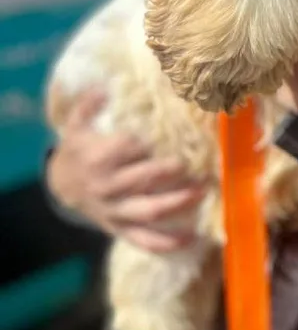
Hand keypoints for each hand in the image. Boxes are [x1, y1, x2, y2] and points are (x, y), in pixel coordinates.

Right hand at [46, 92, 206, 252]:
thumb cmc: (80, 148)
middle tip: (191, 162)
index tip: (169, 133)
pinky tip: (191, 239)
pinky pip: (144, 240)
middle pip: (141, 179)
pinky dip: (167, 243)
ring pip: (148, 211)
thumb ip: (89, 103)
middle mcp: (107, 187)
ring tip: (202, 191)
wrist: (63, 185)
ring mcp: (116, 211)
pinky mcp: (121, 228)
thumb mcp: (77, 123)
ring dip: (177, 203)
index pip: (126, 148)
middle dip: (168, 172)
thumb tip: (104, 86)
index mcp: (98, 158)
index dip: (146, 142)